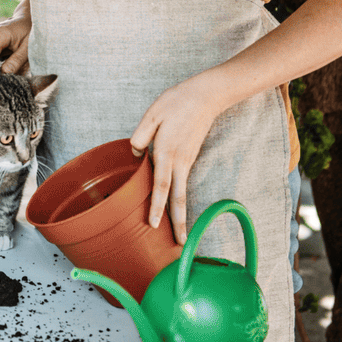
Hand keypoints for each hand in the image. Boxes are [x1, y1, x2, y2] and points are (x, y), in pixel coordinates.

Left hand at [127, 82, 223, 244]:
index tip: (154, 224)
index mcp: (167, 152)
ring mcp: (187, 160)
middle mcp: (179, 161)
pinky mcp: (190, 157)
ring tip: (181, 234)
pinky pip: (183, 182)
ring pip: (182, 192)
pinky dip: (180, 198)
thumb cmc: (176, 102)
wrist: (206, 96)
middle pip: (178, 198)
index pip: (161, 185)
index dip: (157, 206)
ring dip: (181, 214)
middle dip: (179, 223)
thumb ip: (141, 135)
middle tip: (180, 245)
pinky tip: (175, 207)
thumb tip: (135, 153)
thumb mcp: (152, 114)